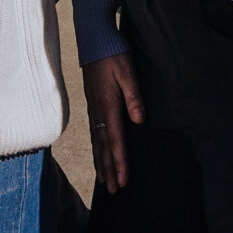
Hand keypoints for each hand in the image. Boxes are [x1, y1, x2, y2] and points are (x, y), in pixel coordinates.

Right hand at [83, 54, 143, 193]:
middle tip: (113, 192)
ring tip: (104, 181)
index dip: (120, 162)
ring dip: (101, 163)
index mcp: (108, 106)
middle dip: (109, 170)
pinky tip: (98, 155)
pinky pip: (93, 133)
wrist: (95, 40)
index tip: (123, 181)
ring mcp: (93, 109)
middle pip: (103, 148)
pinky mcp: (93, 105)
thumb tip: (140, 121)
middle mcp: (98, 111)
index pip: (115, 141)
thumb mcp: (128, 73)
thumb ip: (134, 97)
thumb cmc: (114, 55)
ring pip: (96, 143)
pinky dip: (96, 149)